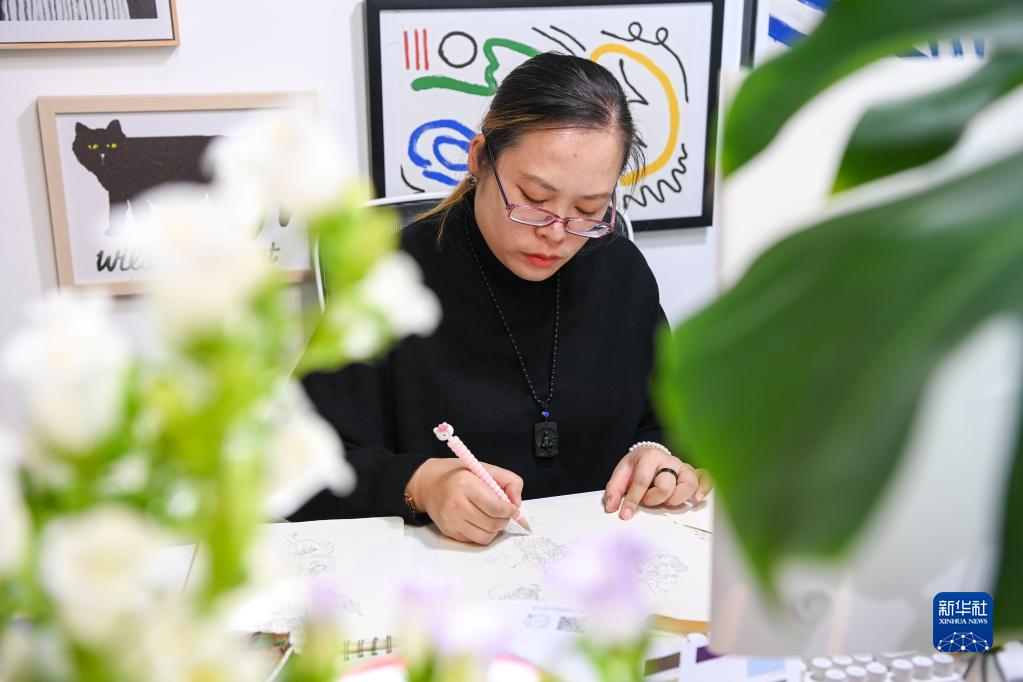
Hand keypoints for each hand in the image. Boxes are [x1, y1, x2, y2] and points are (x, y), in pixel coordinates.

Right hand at [406, 458, 523, 544]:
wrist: (429, 484)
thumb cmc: (459, 475)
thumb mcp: (485, 469)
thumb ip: (509, 481)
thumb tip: (517, 503)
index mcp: (466, 485)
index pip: (496, 508)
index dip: (510, 511)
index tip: (514, 509)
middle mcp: (456, 504)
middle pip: (492, 524)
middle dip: (504, 520)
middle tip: (505, 513)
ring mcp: (451, 520)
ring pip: (485, 536)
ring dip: (495, 529)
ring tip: (493, 517)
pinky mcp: (448, 531)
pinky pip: (474, 540)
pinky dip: (483, 533)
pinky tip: (480, 521)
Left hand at [603, 447, 711, 520]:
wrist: (650, 455)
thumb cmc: (637, 466)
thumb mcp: (622, 473)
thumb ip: (615, 489)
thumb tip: (612, 507)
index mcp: (649, 457)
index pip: (642, 480)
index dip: (633, 500)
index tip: (625, 514)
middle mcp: (669, 460)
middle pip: (666, 484)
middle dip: (654, 498)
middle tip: (648, 500)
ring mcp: (683, 467)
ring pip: (689, 483)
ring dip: (677, 498)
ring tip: (669, 502)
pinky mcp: (693, 474)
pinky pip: (705, 478)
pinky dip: (704, 488)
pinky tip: (696, 499)